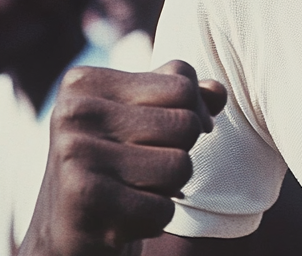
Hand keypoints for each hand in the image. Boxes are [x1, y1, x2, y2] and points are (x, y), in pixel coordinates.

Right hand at [21, 61, 226, 255]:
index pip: (183, 83)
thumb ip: (189, 97)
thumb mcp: (147, 117)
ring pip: (180, 166)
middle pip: (186, 124)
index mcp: (86, 82)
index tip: (156, 134)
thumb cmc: (117, 163)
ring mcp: (74, 154)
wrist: (65, 236)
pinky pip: (163, 208)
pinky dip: (154, 219)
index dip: (189, 113)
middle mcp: (75, 111)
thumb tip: (219, 93)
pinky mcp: (83, 199)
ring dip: (168, 188)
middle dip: (179, 153)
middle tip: (141, 169)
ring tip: (132, 191)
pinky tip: (122, 219)